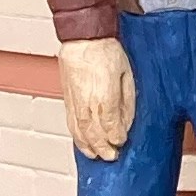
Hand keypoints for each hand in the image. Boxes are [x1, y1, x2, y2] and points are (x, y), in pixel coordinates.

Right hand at [58, 37, 134, 162]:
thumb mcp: (127, 75)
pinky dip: (77, 137)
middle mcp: (87, 102)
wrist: (83, 38)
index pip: (111, 125)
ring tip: (97, 156)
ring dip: (89, 147)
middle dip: (103, 148)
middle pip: (94, 133)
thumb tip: (126, 122)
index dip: (116, 137)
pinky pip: (71, 124)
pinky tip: (83, 144)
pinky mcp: (67, 99)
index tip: (121, 142)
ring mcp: (75, 102)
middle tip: (111, 157)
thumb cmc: (106, 51)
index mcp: (104, 96)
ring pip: (80, 132)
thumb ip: (127, 101)